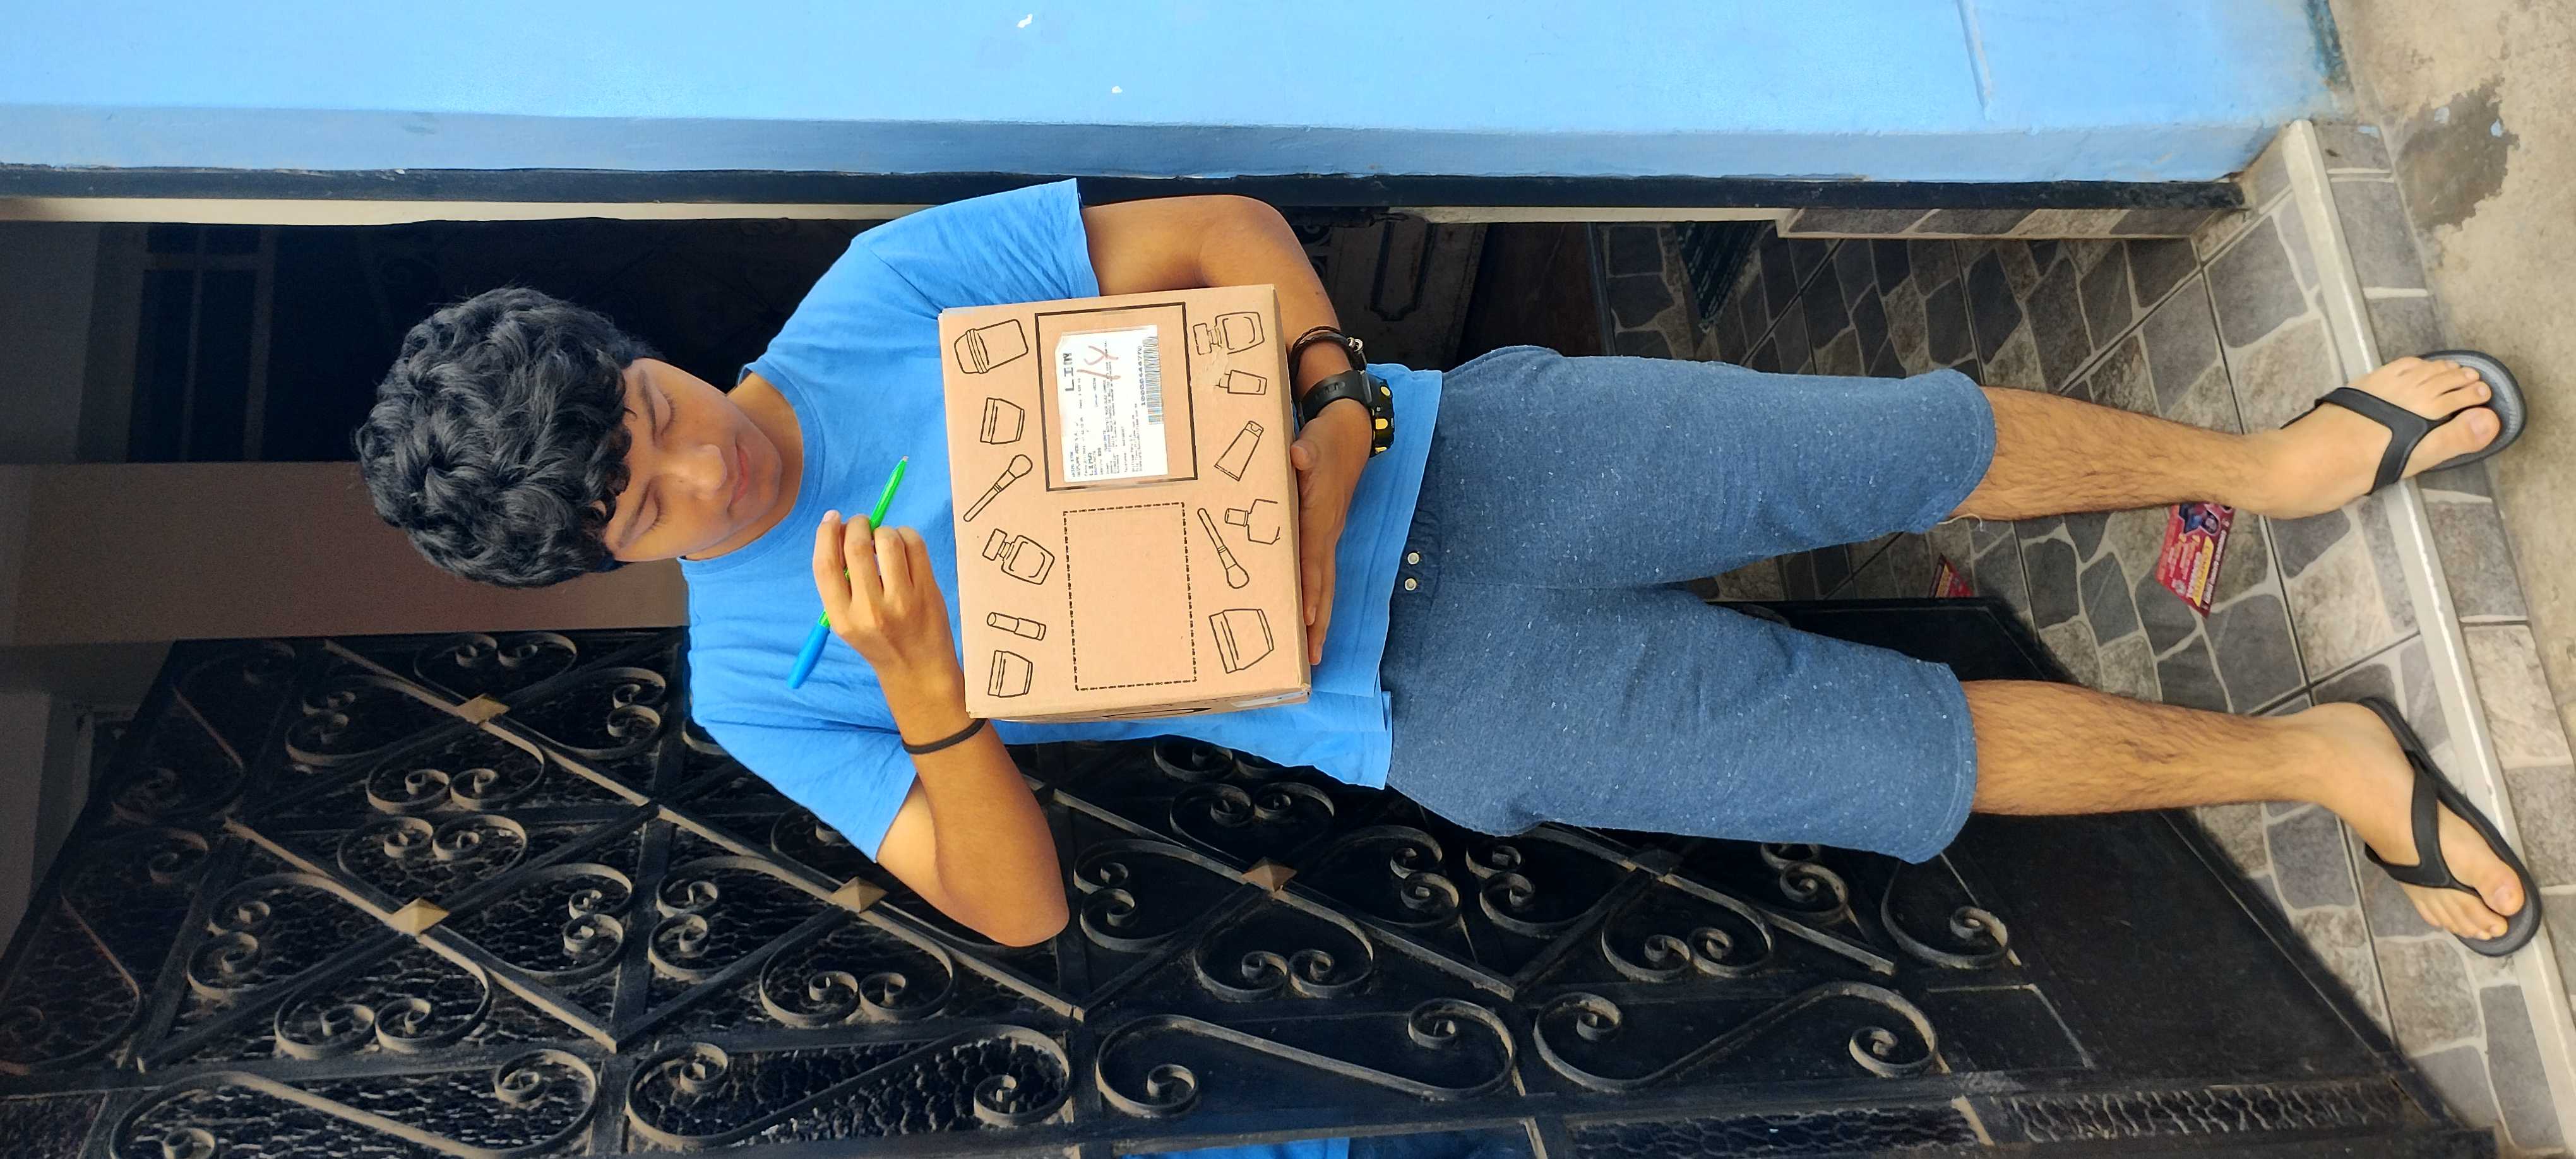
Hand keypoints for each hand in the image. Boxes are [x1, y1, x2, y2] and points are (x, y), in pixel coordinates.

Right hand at [811, 512, 963, 703]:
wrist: (918, 669)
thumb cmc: (879, 641)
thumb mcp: (848, 622)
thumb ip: (841, 584)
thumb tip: (840, 531)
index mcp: (842, 618)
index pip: (825, 565)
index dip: (825, 534)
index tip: (832, 518)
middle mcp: (870, 609)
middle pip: (855, 546)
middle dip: (857, 524)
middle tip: (861, 524)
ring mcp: (902, 600)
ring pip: (888, 540)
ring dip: (883, 530)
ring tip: (883, 540)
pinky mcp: (928, 591)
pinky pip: (915, 545)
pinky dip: (906, 534)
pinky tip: (903, 544)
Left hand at [1287, 400, 1371, 665]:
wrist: (1349, 436)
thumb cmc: (1326, 441)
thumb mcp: (1313, 441)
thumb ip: (1305, 451)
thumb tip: (1298, 455)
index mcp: (1320, 516)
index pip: (1314, 559)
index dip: (1310, 587)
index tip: (1307, 616)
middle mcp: (1327, 533)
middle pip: (1325, 585)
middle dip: (1320, 622)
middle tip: (1313, 657)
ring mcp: (1328, 538)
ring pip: (1325, 586)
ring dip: (1320, 621)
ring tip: (1313, 655)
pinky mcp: (1323, 537)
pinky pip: (1320, 576)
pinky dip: (1317, 601)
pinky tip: (1308, 623)